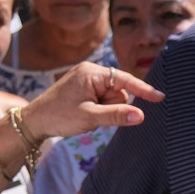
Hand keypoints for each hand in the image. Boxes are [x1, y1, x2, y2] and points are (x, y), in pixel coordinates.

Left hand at [19, 63, 162, 141]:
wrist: (34, 121)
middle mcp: (91, 72)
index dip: (143, 90)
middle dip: (112, 106)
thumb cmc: (59, 116)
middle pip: (119, 91)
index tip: (160, 97)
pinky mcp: (84, 88)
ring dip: (104, 110)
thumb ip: (116, 115)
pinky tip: (84, 113)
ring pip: (112, 98)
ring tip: (85, 115)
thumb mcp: (90, 117)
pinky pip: (102, 99)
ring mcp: (87, 79)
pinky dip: (98, 109)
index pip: (125, 80)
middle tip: (92, 115)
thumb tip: (141, 115)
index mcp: (92, 73)